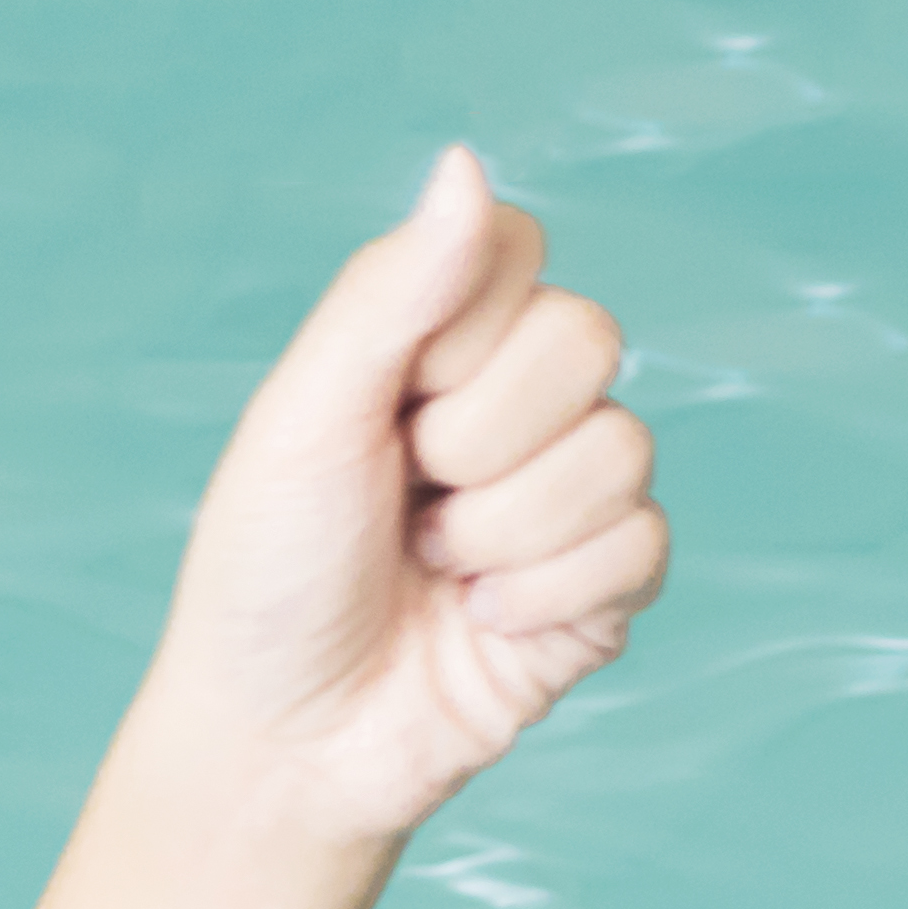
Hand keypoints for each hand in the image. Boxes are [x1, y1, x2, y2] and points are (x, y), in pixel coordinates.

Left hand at [142, 147, 670, 843]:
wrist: (281, 746)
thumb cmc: (266, 581)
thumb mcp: (302, 425)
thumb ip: (388, 296)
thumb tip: (465, 161)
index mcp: (434, 343)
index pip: (515, 251)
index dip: (457, 332)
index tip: (386, 406)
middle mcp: (512, 403)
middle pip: (587, 338)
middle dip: (477, 440)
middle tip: (405, 504)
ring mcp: (566, 493)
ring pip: (619, 450)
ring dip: (501, 533)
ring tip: (432, 574)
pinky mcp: (604, 587)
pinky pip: (641, 545)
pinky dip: (544, 598)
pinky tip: (479, 627)